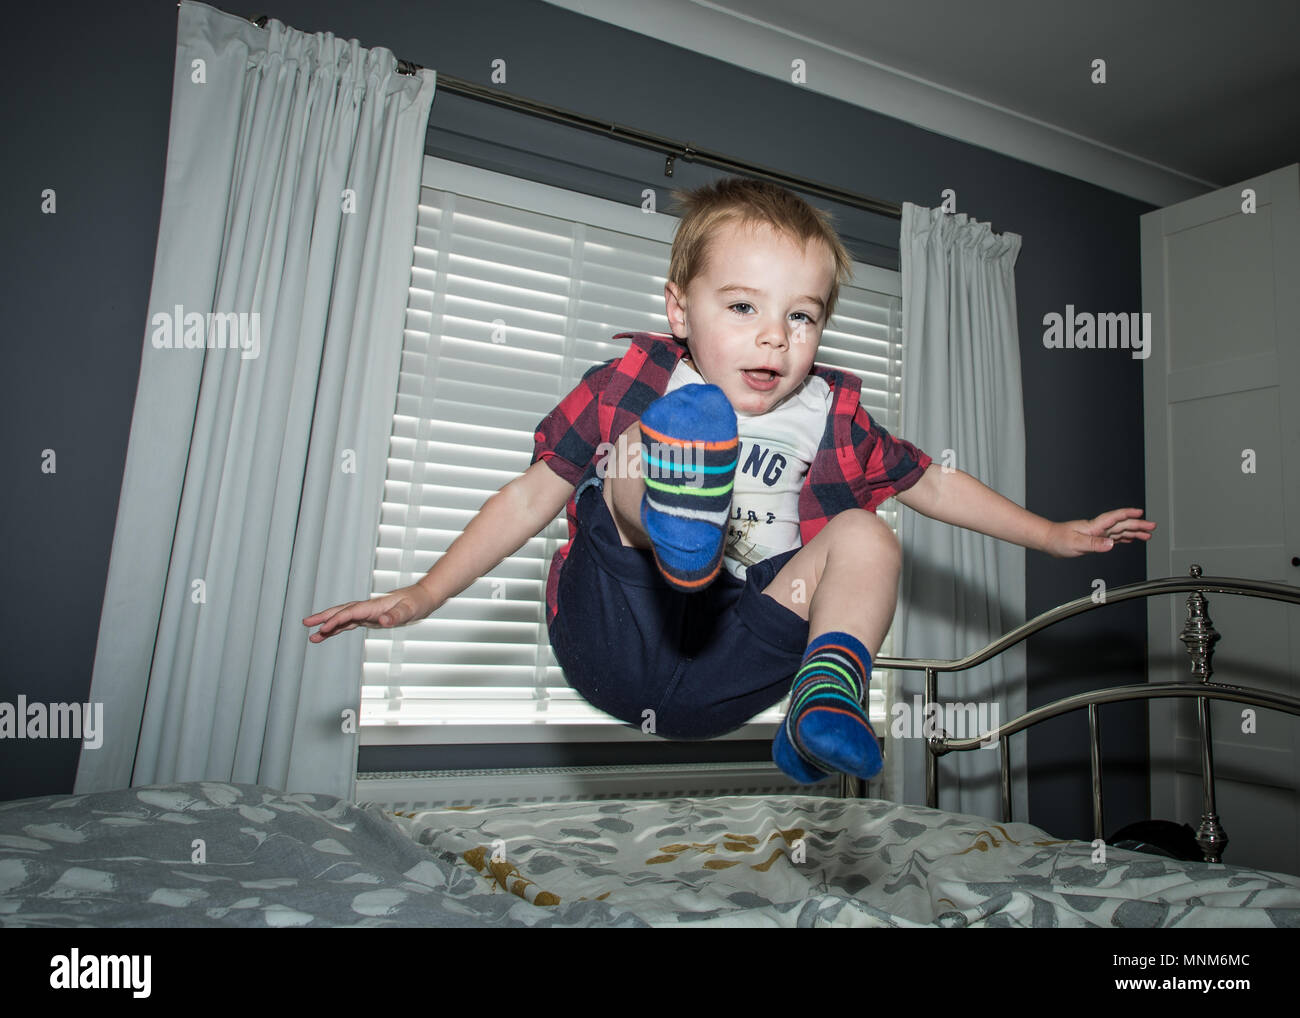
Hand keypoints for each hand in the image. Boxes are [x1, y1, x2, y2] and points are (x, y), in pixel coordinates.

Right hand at [303, 584, 438, 642]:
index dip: (337, 620)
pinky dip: (339, 627)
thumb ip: (396, 615)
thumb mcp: (410, 610)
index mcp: (374, 606)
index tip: (323, 628)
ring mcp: (368, 613)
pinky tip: (330, 633)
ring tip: (312, 636)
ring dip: (328, 625)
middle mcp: (368, 608)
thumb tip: (383, 622)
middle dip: (324, 617)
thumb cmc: (417, 602)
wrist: (423, 597)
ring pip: (343, 617)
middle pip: (341, 611)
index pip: (351, 613)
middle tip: (305, 623)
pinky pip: (350, 622)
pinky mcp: (370, 617)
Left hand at [1045, 508, 1155, 557]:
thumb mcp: (1076, 544)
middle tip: (1153, 526)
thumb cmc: (1058, 540)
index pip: (1114, 518)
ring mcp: (1097, 533)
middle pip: (1121, 524)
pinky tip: (1130, 539)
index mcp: (1094, 526)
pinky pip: (1113, 537)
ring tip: (1148, 535)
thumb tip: (1112, 544)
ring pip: (1120, 531)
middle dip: (1138, 525)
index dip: (1127, 514)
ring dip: (1134, 532)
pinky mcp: (1094, 538)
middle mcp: (1097, 528)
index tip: (1140, 513)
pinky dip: (1124, 538)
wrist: (1048, 540)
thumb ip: (1094, 544)